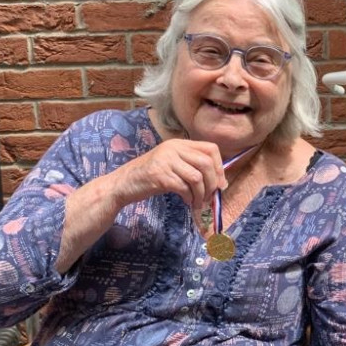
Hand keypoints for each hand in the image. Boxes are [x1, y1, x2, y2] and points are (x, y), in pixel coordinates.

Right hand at [109, 139, 226, 214]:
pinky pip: (184, 187)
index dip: (219, 166)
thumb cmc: (151, 176)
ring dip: (201, 194)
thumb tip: (221, 182)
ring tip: (198, 202)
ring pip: (196, 177)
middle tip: (210, 197)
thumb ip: (193, 167)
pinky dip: (189, 197)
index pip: (211, 148)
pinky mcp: (159, 175)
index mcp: (179, 143)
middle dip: (213, 183)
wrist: (124, 183)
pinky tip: (187, 201)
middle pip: (206, 163)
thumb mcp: (172, 164)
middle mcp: (173, 148)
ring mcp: (165, 161)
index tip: (220, 183)